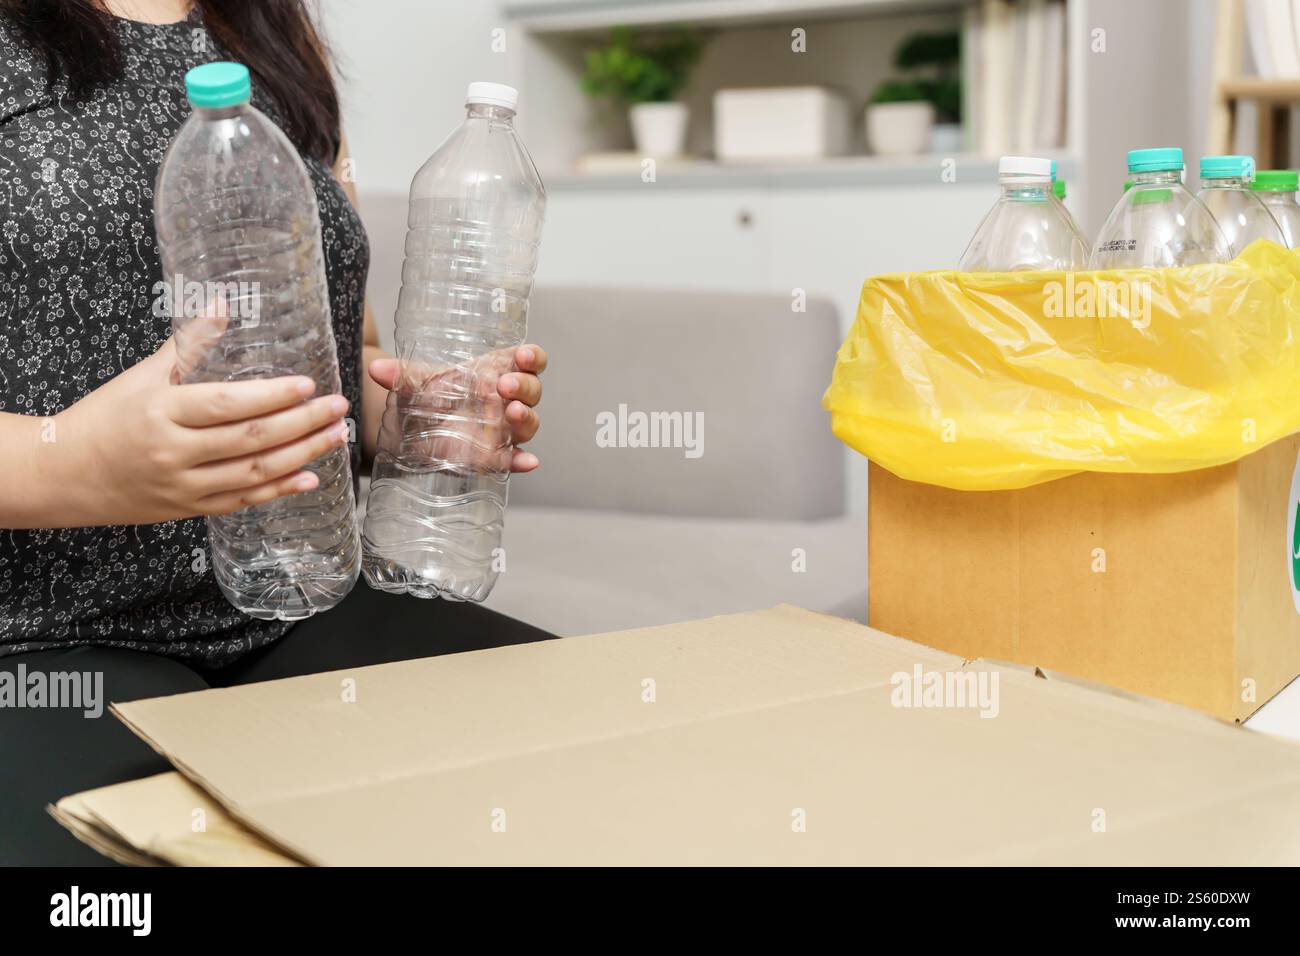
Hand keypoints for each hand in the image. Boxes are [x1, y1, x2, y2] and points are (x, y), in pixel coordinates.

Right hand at [49, 337, 350, 524]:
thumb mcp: (142, 375)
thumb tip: (223, 303)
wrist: (63, 474)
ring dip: (301, 456)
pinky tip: (310, 477)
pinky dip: (279, 490)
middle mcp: (174, 452)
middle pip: (250, 440)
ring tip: (335, 437)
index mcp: (161, 411)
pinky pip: (242, 502)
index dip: (272, 396)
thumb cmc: (104, 416)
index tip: (309, 385)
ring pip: (253, 473)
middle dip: (302, 424)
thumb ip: (189, 343)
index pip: (227, 404)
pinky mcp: (188, 509)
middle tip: (339, 410)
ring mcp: (182, 485)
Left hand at [367, 343, 545, 472]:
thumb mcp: (413, 383)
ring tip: (512, 413)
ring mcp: (503, 428)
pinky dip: (523, 461)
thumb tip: (376, 369)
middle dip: (523, 387)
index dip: (532, 357)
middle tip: (503, 386)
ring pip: (528, 422)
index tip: (522, 357)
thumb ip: (399, 375)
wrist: (409, 429)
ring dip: (526, 418)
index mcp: (496, 371)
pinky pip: (515, 458)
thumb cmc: (423, 396)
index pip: (529, 360)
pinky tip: (527, 461)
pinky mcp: (495, 455)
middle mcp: (506, 399)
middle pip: (531, 390)